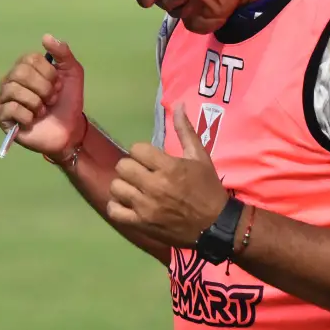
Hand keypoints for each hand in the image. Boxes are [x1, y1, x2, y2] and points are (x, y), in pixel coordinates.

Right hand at [0, 34, 84, 158]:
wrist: (69, 130)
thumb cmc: (68, 101)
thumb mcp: (72, 73)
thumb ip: (63, 53)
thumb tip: (46, 37)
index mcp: (25, 67)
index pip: (30, 59)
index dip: (49, 74)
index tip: (58, 86)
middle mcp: (11, 79)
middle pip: (20, 73)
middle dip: (43, 88)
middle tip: (51, 100)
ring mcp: (3, 97)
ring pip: (14, 90)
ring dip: (36, 103)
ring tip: (43, 111)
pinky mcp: (1, 116)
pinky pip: (10, 108)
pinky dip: (27, 115)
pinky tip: (32, 120)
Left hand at [106, 103, 229, 247]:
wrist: (215, 224)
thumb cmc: (207, 188)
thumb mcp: (200, 156)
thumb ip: (185, 130)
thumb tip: (178, 105)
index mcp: (168, 167)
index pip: (136, 149)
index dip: (141, 152)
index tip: (149, 159)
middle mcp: (154, 185)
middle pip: (122, 167)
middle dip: (130, 167)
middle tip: (140, 173)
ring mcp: (146, 206)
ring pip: (116, 188)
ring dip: (123, 186)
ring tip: (134, 188)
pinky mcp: (141, 223)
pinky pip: (115, 211)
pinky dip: (116, 207)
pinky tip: (126, 204)